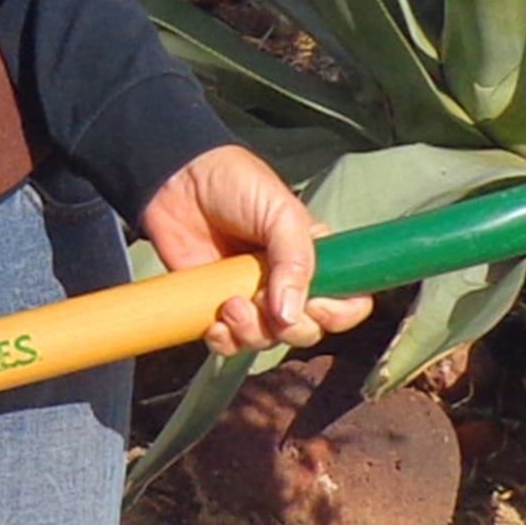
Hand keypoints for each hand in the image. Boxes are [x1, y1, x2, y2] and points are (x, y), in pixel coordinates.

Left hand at [136, 144, 371, 355]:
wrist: (177, 179)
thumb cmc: (235, 183)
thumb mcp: (280, 211)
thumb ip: (295, 260)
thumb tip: (292, 315)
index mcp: (316, 258)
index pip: (348, 302)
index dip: (338, 314)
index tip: (314, 305)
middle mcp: (289, 284)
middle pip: (308, 331)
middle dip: (289, 328)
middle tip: (261, 300)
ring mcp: (253, 299)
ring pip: (269, 341)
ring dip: (252, 333)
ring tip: (230, 304)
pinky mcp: (218, 308)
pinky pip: (230, 344)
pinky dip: (224, 342)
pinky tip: (214, 322)